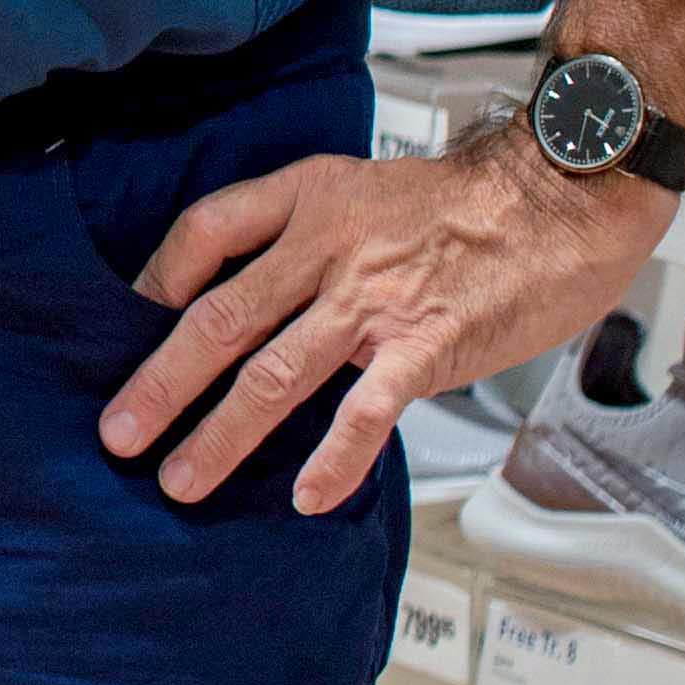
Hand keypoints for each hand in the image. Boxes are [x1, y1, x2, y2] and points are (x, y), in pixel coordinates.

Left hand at [98, 130, 666, 515]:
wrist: (567, 194)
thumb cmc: (475, 202)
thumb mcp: (368, 189)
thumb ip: (315, 238)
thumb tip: (268, 299)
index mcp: (309, 197)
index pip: (205, 231)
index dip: (157, 279)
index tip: (128, 325)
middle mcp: (327, 247)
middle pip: (219, 317)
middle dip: (161, 381)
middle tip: (117, 432)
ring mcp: (375, 298)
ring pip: (275, 373)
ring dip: (220, 434)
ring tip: (180, 480)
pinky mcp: (428, 342)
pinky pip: (368, 409)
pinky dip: (335, 457)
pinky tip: (308, 496)